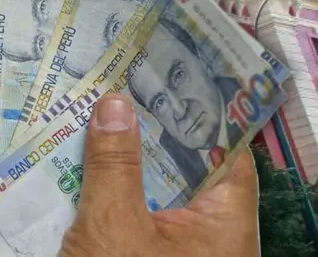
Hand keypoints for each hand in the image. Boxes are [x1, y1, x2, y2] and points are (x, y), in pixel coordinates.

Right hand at [60, 93, 259, 256]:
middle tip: (128, 89)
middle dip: (153, 133)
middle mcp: (211, 240)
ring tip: (103, 116)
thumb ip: (114, 164)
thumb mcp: (112, 222)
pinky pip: (140, 217)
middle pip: (188, 173)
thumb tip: (115, 103)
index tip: (177, 79)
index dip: (204, 116)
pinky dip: (119, 192)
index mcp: (225, 229)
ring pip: (159, 194)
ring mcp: (180, 252)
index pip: (229, 157)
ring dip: (129, 163)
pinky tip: (88, 164)